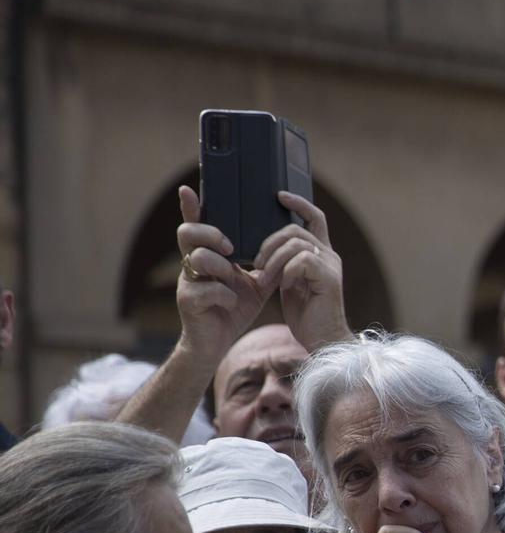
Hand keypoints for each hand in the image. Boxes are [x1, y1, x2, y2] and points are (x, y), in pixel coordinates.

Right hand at [173, 185, 277, 365]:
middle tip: (230, 247)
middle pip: (188, 233)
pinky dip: (225, 296)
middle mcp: (192, 265)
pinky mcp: (188, 302)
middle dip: (211, 234)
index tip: (188, 189)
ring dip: (221, 267)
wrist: (216, 343)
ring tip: (234, 279)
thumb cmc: (233, 309)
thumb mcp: (254, 283)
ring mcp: (187, 282)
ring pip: (197, 259)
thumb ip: (265, 264)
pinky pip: (206, 289)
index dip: (190, 207)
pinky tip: (231, 304)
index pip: (197, 226)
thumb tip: (289, 246)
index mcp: (208, 256)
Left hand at [256, 192, 348, 350]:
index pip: (314, 217)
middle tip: (256, 263)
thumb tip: (263, 249)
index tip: (279, 195)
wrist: (322, 340)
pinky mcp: (329, 279)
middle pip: (296, 230)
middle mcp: (329, 256)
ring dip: (273, 259)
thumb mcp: (289, 282)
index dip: (298, 203)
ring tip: (265, 278)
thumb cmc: (305, 315)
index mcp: (321, 254)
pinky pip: (302, 261)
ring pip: (296, 244)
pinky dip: (287, 272)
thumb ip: (283, 263)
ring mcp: (331, 266)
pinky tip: (284, 287)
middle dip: (269, 242)